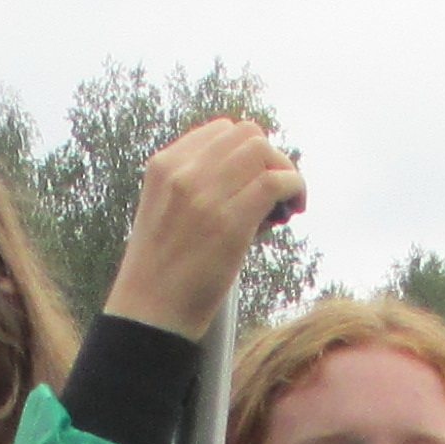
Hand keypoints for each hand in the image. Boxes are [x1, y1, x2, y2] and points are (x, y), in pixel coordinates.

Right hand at [107, 120, 306, 340]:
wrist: (149, 313)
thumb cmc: (165, 270)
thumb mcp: (169, 211)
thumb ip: (202, 186)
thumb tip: (261, 176)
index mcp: (164, 165)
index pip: (221, 130)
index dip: (247, 150)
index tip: (254, 178)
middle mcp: (182, 171)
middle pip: (247, 133)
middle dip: (270, 156)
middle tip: (277, 191)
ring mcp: (204, 194)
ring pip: (263, 151)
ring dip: (285, 170)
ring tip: (285, 203)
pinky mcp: (229, 222)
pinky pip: (276, 181)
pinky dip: (295, 188)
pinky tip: (293, 208)